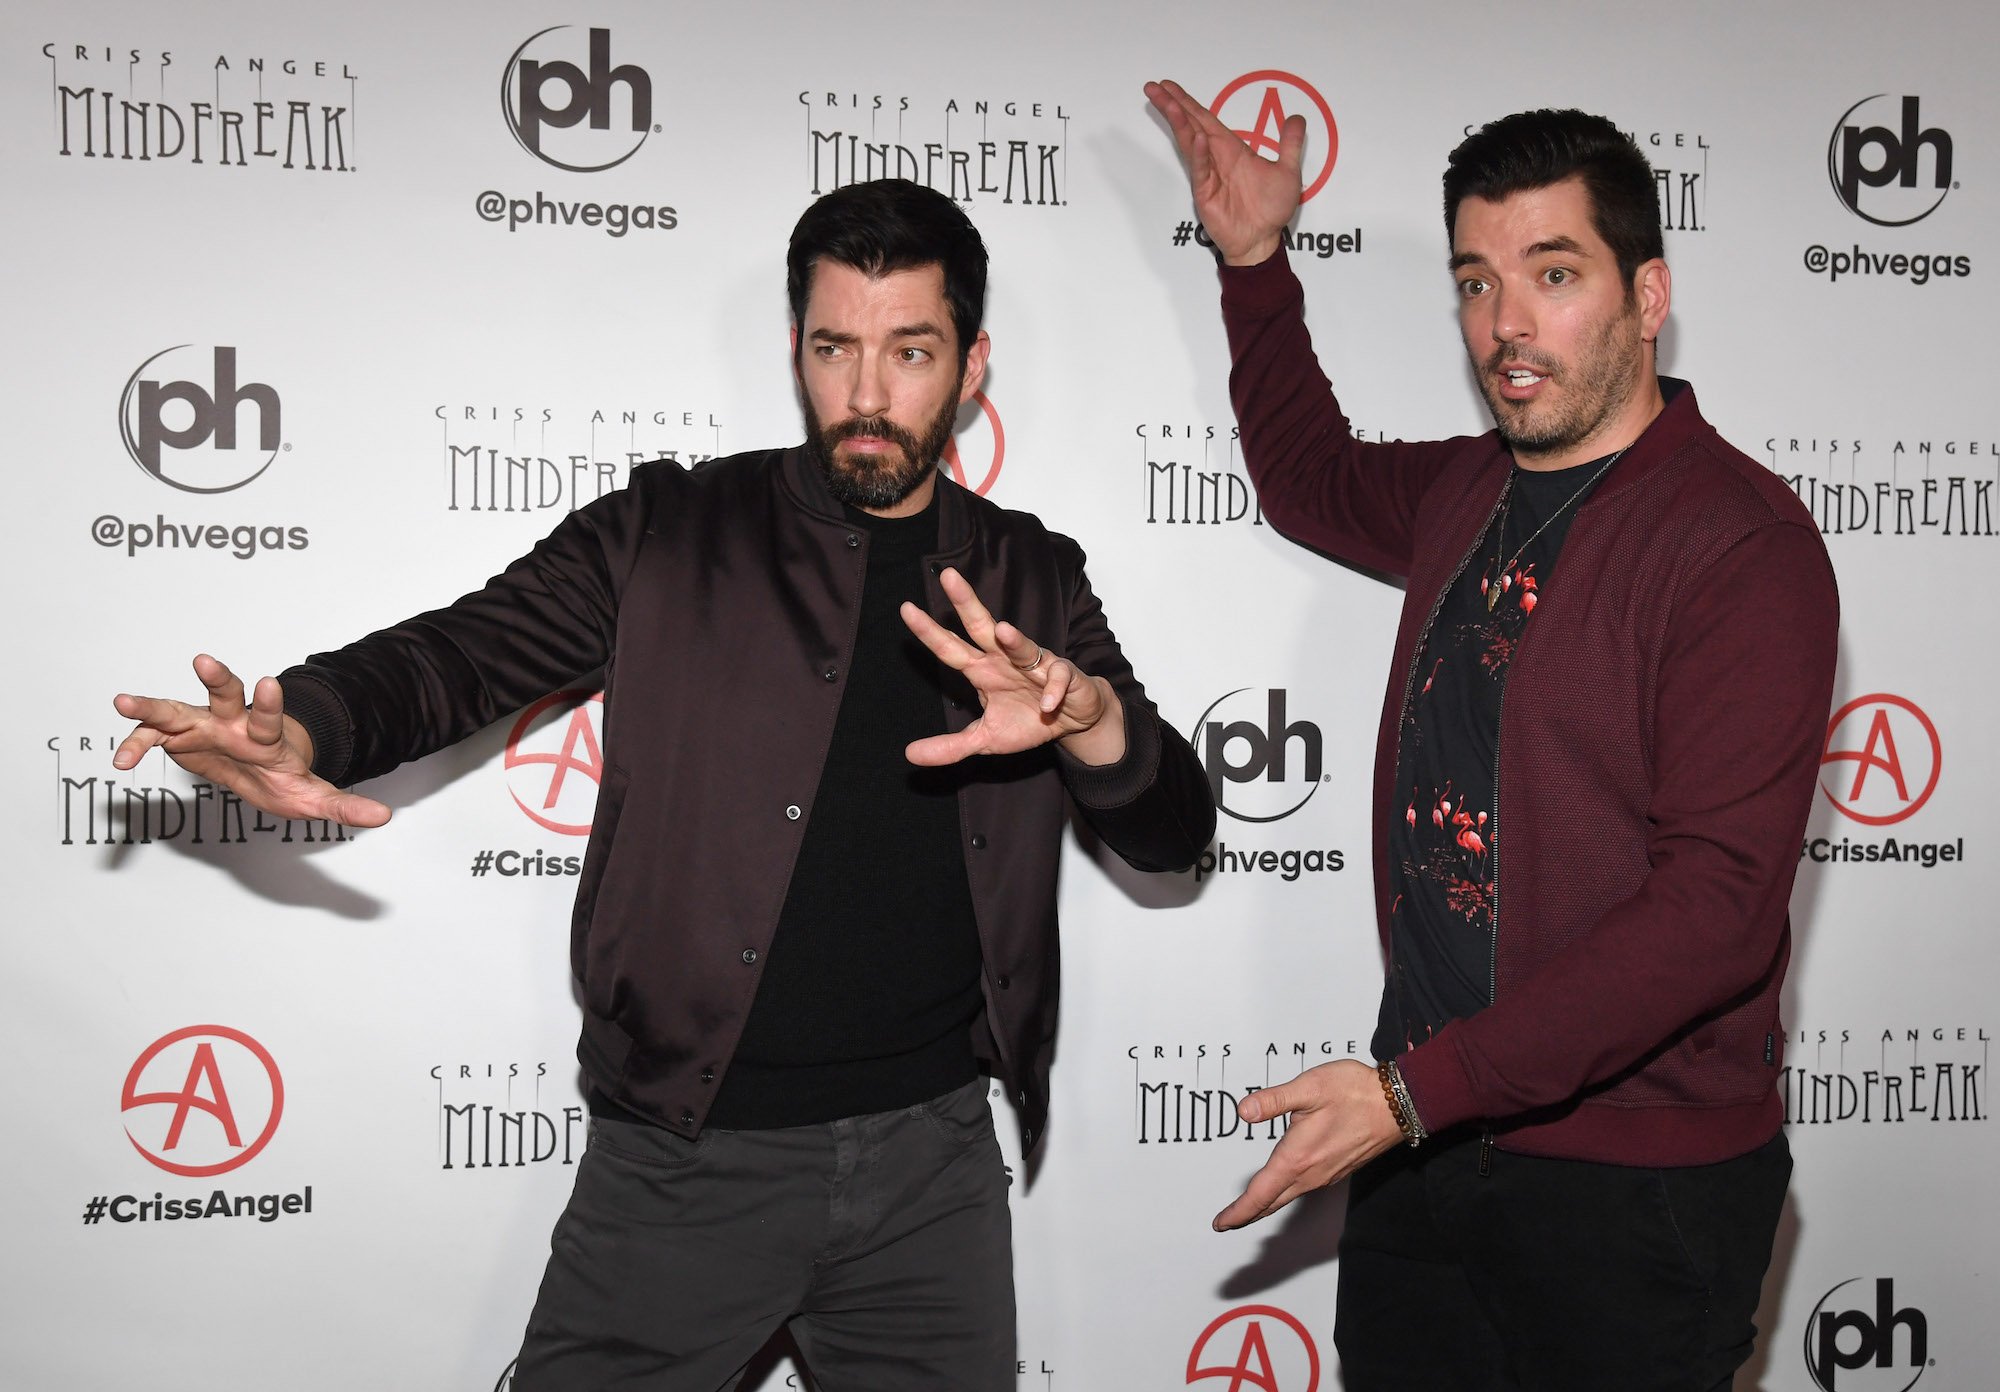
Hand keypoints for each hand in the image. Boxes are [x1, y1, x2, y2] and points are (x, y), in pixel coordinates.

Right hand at [112, 653, 391, 826]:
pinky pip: (153, 736)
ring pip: (178, 708)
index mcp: (266, 736)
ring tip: (123, 701)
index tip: (270, 683)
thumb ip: (344, 806)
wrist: (261, 768)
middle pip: (226, 695)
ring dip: (153, 705)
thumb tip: (384, 818)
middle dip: (217, 679)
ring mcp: (203, 726)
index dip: (269, 702)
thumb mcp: (313, 797)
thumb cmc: (284, 776)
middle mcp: (233, 723)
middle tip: (204, 661)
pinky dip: (136, 743)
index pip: (269, 717)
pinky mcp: (178, 736)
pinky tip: (121, 760)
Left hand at [900, 567, 1125, 766]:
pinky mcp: (1064, 676)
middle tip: (949, 577)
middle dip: (966, 603)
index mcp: (982, 670)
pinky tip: (1046, 704)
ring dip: (1014, 640)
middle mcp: (1005, 660)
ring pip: (1023, 646)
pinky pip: (1058, 678)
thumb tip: (910, 755)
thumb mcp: (986, 739)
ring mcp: (1035, 665)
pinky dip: (1052, 690)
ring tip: (1003, 630)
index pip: (950, 648)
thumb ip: (950, 747)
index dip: (929, 631)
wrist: (1072, 721)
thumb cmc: (1028, 720)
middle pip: (982, 627)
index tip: (906, 609)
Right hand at [1143, 77, 1304, 265]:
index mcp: (1232, 150)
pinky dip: (1200, 154)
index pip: (1205, 119)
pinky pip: (1202, 170)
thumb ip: (1290, 144)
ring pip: (1191, 143)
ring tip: (1167, 103)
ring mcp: (1208, 176)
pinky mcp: (1206, 195)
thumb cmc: (1271, 210)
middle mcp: (1216, 159)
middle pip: (1191, 125)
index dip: (1188, 102)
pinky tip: (1197, 138)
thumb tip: (1297, 118)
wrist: (1263, 241)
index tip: (1170, 86)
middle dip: (1173, 105)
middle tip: (1153, 87)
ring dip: (1179, 122)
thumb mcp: (1288, 171)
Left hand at [1213, 1060, 1403, 1230]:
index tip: (1220, 1223)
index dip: (1237, 1211)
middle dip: (1247, 1213)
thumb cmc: (1355, 1093)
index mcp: (1297, 1156)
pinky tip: (1282, 1186)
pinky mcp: (1337, 1169)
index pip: (1260, 1194)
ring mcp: (1326, 1174)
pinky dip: (1285, 1194)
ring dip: (1265, 1205)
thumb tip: (1243, 1111)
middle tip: (1226, 1222)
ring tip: (1248, 1207)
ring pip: (1288, 1196)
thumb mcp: (1309, 1087)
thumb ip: (1273, 1100)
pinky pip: (1304, 1189)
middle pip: (1272, 1202)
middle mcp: (1311, 1173)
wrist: (1400, 1105)